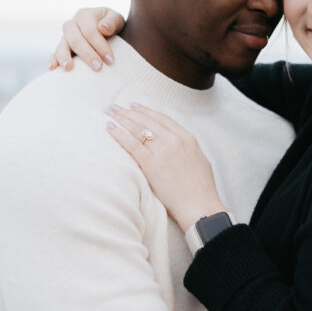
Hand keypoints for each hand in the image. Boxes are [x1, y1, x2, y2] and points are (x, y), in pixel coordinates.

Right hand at [48, 7, 124, 71]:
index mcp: (84, 15)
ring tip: (69, 68)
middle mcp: (72, 24)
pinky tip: (53, 68)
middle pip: (76, 39)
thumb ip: (112, 22)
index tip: (110, 59)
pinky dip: (53, 60)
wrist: (105, 30)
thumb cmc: (111, 25)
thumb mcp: (116, 19)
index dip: (100, 45)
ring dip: (65, 57)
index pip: (90, 31)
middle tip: (98, 67)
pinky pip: (54, 53)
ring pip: (62, 46)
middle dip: (87, 54)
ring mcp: (64, 36)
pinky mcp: (61, 48)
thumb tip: (102, 28)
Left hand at [105, 104, 226, 228]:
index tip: (134, 106)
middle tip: (115, 107)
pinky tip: (110, 128)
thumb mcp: (199, 160)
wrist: (200, 205)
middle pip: (147, 121)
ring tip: (110, 113)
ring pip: (138, 129)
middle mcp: (175, 140)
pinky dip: (119, 134)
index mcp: (187, 138)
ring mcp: (164, 151)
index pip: (162, 118)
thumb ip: (186, 149)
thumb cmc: (201, 189)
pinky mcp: (152, 165)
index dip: (146, 111)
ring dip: (122, 118)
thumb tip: (176, 145)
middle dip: (129, 112)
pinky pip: (132, 145)